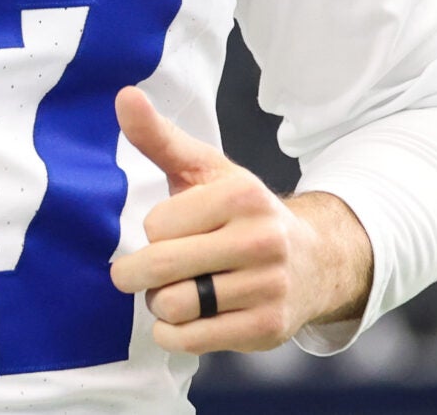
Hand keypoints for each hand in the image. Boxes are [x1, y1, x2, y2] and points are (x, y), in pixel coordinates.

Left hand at [106, 86, 372, 354]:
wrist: (311, 261)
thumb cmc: (242, 214)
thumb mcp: (207, 171)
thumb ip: (160, 138)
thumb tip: (124, 96)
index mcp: (243, 195)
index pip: (157, 226)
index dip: (154, 232)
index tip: (170, 231)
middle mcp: (262, 240)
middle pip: (161, 268)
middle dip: (136, 275)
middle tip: (137, 273)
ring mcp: (267, 287)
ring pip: (174, 307)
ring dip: (159, 305)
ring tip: (174, 292)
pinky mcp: (266, 328)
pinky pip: (190, 341)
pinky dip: (172, 334)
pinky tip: (184, 319)